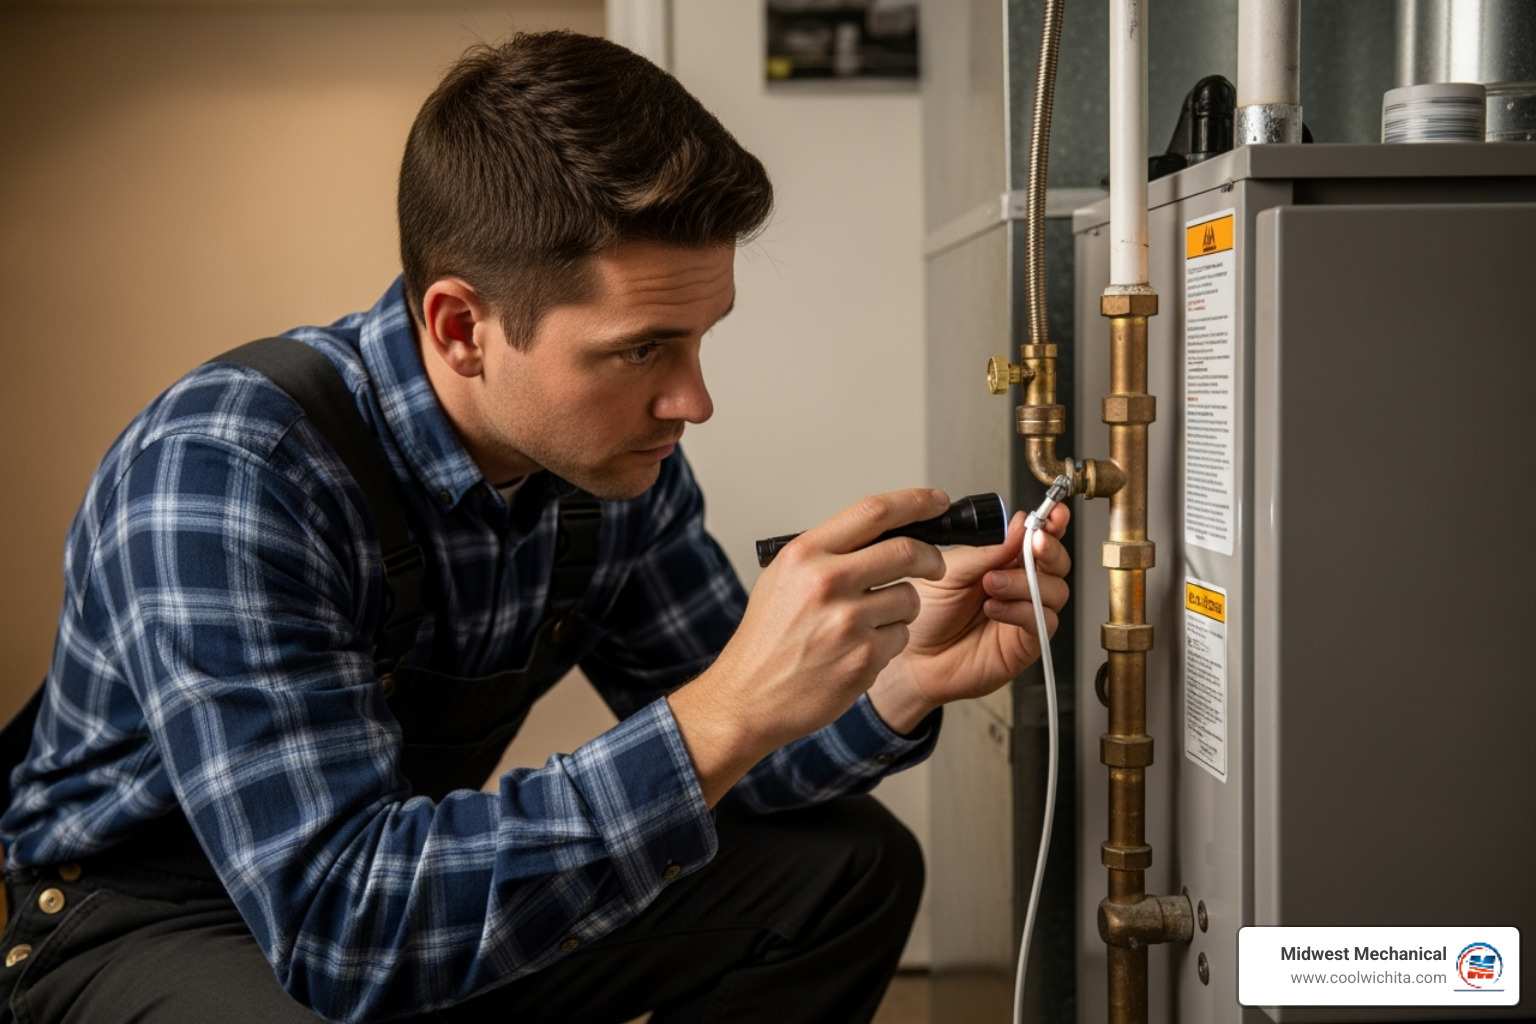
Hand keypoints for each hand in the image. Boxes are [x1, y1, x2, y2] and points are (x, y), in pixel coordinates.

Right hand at [668, 488, 949, 804]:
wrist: (748, 697)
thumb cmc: (766, 640)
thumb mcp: (783, 578)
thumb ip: (828, 553)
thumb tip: (882, 534)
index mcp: (805, 554)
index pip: (873, 512)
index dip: (915, 502)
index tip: (937, 502)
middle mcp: (826, 581)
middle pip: (906, 551)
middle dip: (930, 558)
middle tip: (934, 565)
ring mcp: (847, 621)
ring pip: (909, 598)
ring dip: (902, 609)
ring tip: (869, 624)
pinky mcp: (863, 657)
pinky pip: (901, 637)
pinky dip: (889, 643)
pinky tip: (859, 650)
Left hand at [868, 503, 1070, 733]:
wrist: (913, 659)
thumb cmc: (926, 616)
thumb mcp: (949, 570)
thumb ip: (986, 551)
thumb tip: (1018, 529)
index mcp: (1002, 562)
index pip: (1036, 539)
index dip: (1051, 524)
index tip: (1054, 514)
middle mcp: (1018, 587)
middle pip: (1056, 563)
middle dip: (1049, 550)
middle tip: (1033, 544)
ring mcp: (1024, 614)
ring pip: (1055, 591)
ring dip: (1026, 581)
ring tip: (992, 582)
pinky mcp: (1025, 643)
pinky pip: (1042, 621)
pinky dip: (1022, 610)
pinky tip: (995, 608)